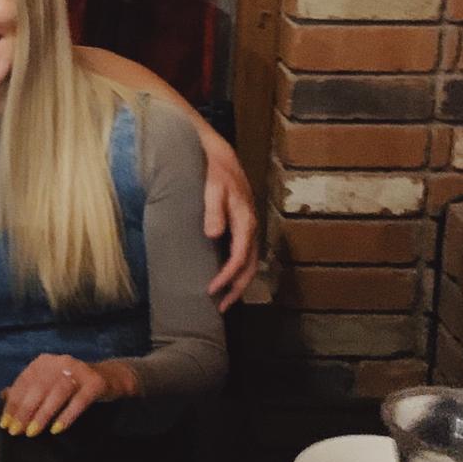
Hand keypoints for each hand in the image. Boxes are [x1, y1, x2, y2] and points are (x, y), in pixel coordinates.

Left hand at [0, 355, 109, 437]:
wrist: (110, 377)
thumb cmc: (73, 384)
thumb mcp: (49, 383)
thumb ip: (28, 388)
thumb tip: (3, 396)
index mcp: (44, 362)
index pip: (24, 382)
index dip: (13, 404)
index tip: (5, 424)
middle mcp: (60, 362)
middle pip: (38, 387)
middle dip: (25, 411)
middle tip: (16, 431)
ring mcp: (79, 371)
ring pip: (57, 393)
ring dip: (43, 414)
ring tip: (32, 432)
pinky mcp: (95, 383)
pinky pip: (79, 401)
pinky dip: (66, 415)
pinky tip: (56, 429)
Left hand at [197, 122, 258, 311]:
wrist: (218, 153)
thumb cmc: (213, 170)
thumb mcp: (211, 186)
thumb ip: (213, 209)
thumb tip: (213, 235)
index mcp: (245, 219)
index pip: (240, 257)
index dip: (227, 276)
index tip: (212, 290)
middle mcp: (250, 226)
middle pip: (249, 266)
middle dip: (237, 288)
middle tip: (220, 308)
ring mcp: (248, 226)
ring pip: (249, 262)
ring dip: (238, 283)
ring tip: (224, 301)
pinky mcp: (242, 225)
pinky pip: (244, 254)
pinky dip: (237, 270)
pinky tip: (226, 278)